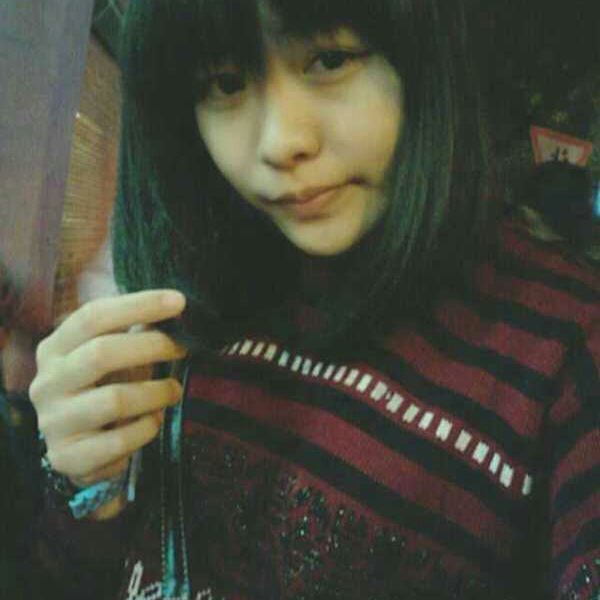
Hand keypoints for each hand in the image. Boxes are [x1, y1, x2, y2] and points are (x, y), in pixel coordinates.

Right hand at [28, 290, 187, 488]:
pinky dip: (147, 428)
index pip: (93, 316)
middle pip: (101, 353)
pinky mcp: (67, 456)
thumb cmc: (101, 389)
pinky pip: (120, 440)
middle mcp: (47, 382)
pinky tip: (154, 421)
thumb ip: (135, 334)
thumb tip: (175, 307)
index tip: (179, 301)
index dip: (138, 305)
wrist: (77, 448)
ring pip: (114, 400)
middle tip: (182, 349)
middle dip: (152, 346)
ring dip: (156, 393)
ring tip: (174, 391)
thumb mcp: (111, 358)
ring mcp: (53, 421)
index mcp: (55, 348)